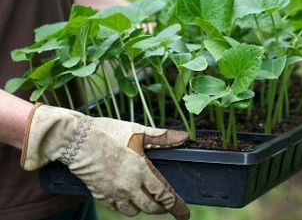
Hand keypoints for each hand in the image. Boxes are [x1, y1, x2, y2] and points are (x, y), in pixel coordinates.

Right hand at [21, 104, 189, 219]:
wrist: (75, 139)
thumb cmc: (107, 133)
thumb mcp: (138, 131)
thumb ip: (162, 137)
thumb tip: (184, 137)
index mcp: (141, 171)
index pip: (165, 195)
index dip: (177, 207)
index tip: (185, 215)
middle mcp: (129, 186)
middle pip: (151, 207)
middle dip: (162, 209)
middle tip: (168, 207)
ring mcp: (113, 192)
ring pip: (133, 211)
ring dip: (143, 208)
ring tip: (147, 201)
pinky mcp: (100, 194)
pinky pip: (116, 208)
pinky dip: (125, 207)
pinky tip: (127, 199)